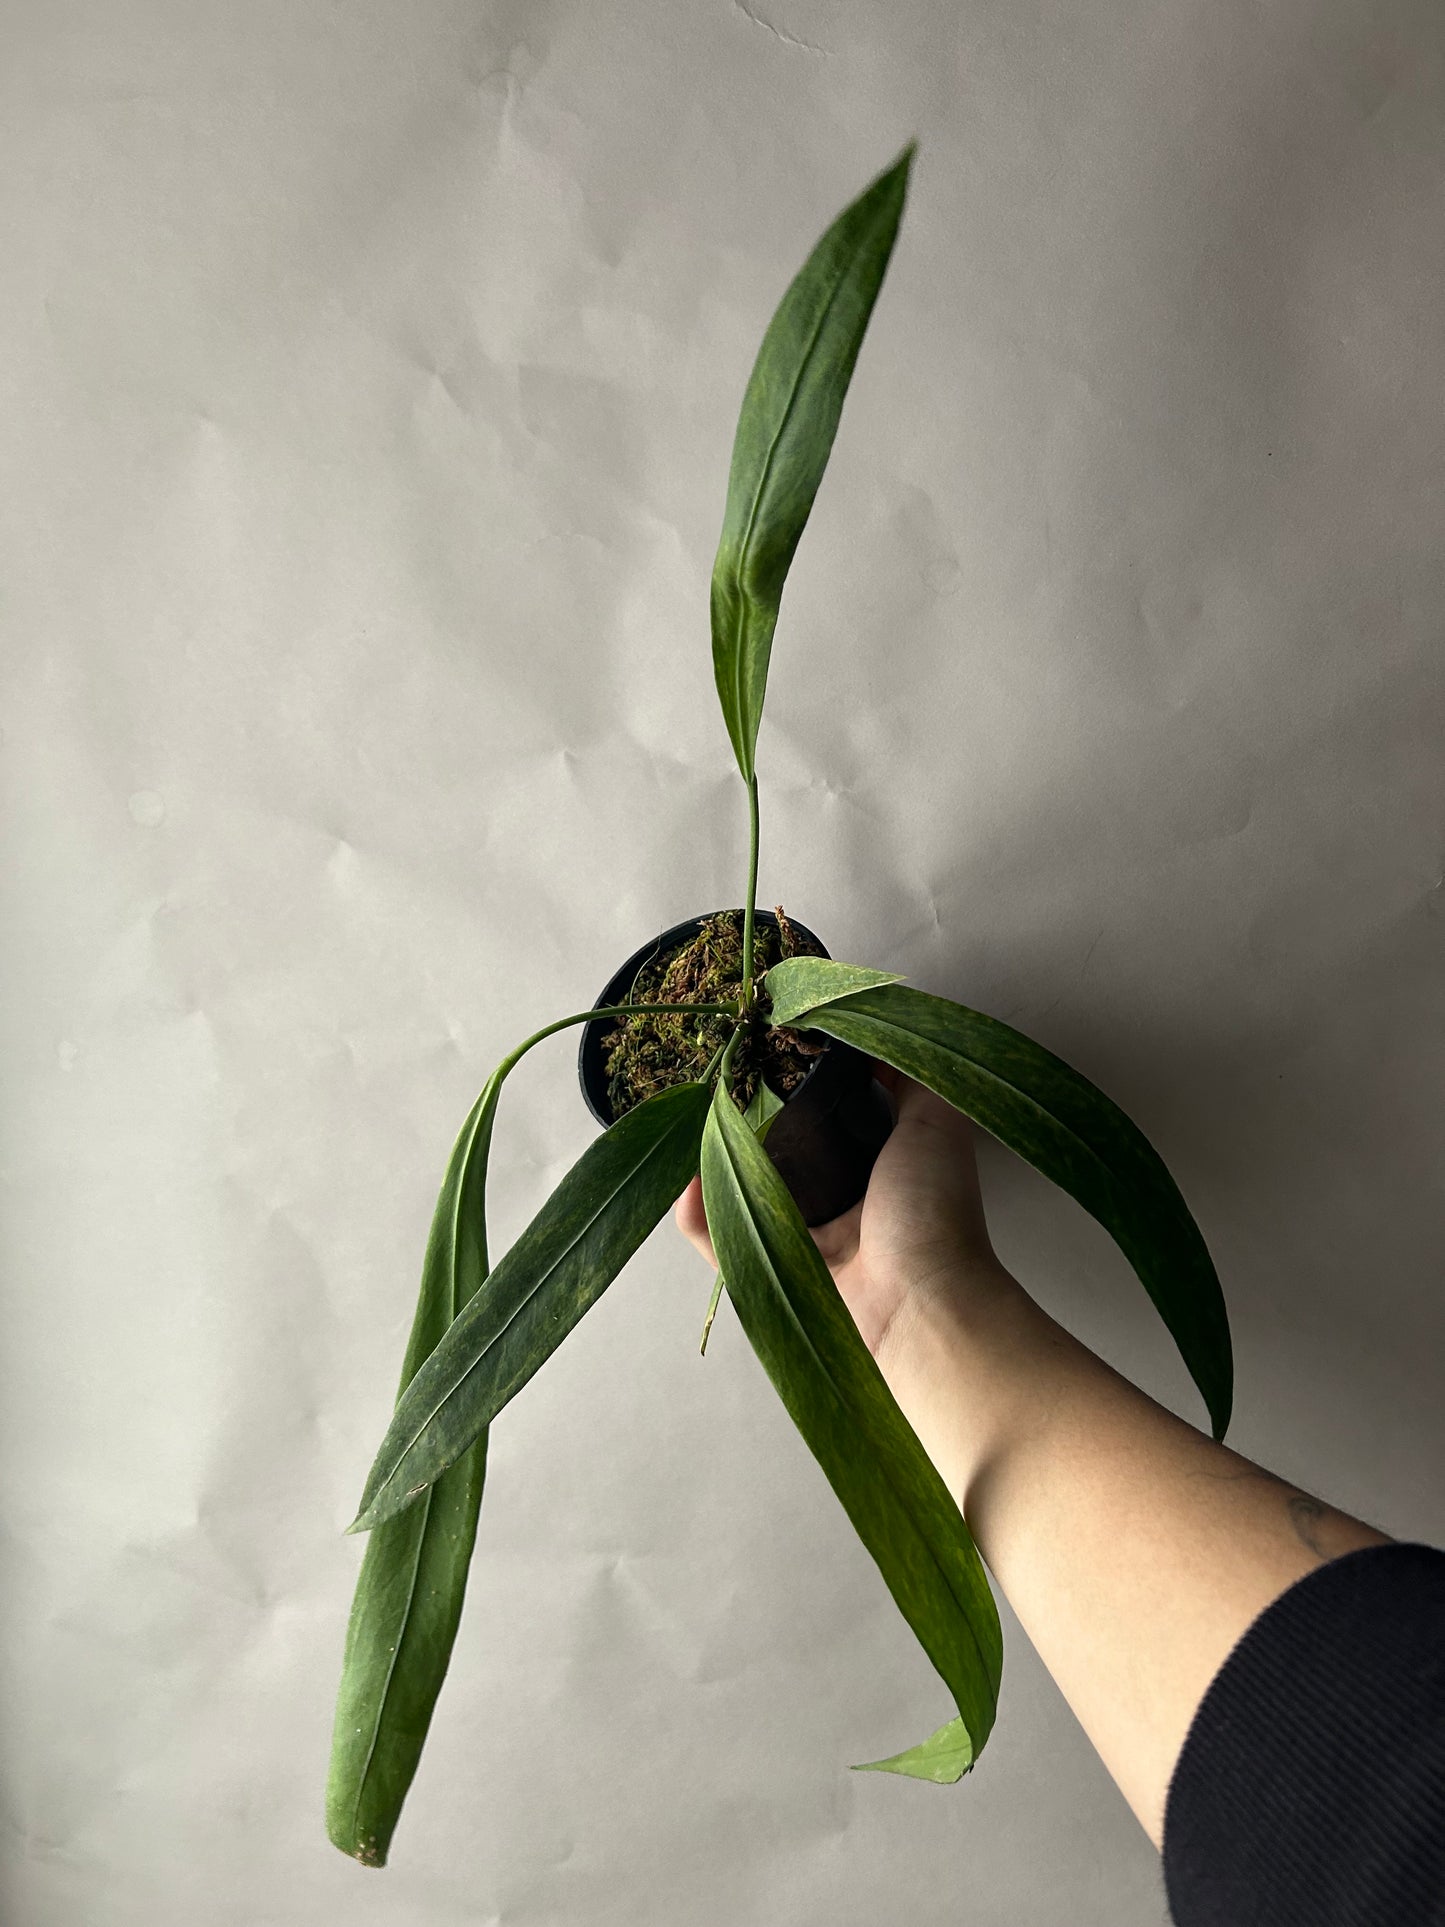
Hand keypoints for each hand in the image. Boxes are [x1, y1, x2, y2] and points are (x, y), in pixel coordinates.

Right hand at [674, 1062, 1013, 1364]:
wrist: (922, 1300)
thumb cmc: (934, 1209)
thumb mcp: (937, 1120)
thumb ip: (911, 1075)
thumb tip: (878, 1033)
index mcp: (875, 1169)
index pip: (826, 1122)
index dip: (797, 1089)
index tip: (771, 1053)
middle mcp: (838, 1204)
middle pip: (778, 1155)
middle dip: (746, 1123)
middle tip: (722, 1087)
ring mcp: (801, 1241)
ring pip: (742, 1193)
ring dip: (713, 1162)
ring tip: (695, 1125)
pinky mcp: (770, 1272)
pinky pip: (720, 1241)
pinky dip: (697, 1214)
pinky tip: (686, 1182)